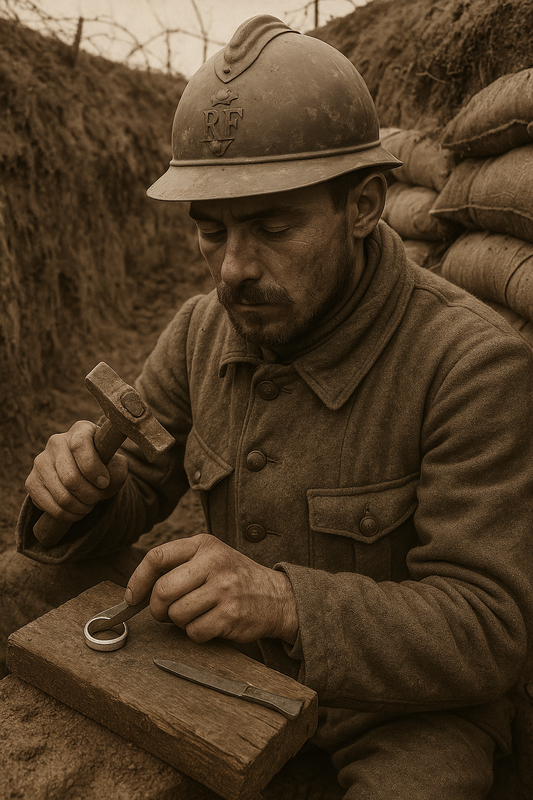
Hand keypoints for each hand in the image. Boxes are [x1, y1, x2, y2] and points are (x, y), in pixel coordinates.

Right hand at [26, 420, 127, 522]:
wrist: (83, 474)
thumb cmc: (102, 466)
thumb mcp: (116, 465)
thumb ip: (118, 469)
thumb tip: (106, 479)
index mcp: (80, 430)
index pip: (80, 445)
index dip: (93, 469)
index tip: (104, 483)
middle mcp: (56, 442)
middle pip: (71, 478)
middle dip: (90, 495)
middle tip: (98, 498)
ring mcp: (40, 461)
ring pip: (61, 496)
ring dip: (80, 507)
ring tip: (89, 505)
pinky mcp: (31, 482)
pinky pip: (50, 507)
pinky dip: (68, 515)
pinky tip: (76, 511)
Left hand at [125, 534, 298, 644]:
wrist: (277, 596)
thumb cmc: (235, 578)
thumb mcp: (212, 557)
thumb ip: (179, 565)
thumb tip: (137, 593)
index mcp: (204, 544)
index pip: (157, 556)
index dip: (138, 580)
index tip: (133, 597)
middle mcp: (214, 562)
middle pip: (162, 590)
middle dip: (158, 608)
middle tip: (165, 613)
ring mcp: (223, 589)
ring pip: (176, 614)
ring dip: (180, 622)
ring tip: (197, 614)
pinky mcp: (230, 614)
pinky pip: (194, 632)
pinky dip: (197, 633)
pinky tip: (211, 623)